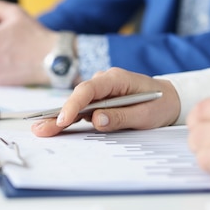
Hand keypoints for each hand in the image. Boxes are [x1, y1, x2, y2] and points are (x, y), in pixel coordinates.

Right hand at [32, 67, 179, 136]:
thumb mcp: (147, 114)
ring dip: (60, 119)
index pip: (88, 90)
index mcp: (115, 78)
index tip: (62, 120)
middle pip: (76, 98)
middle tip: (39, 128)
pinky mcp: (97, 101)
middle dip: (57, 114)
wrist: (170, 99)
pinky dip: (69, 121)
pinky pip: (81, 111)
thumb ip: (121, 116)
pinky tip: (53, 128)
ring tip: (41, 130)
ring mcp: (99, 91)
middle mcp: (103, 82)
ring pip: (76, 106)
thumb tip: (96, 120)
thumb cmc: (161, 104)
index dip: (73, 105)